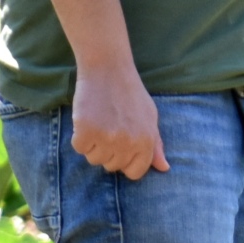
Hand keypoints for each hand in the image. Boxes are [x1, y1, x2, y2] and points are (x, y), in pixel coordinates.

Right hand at [71, 63, 166, 178]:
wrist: (108, 69)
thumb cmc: (130, 93)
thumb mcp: (150, 117)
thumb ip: (156, 145)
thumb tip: (164, 168)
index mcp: (147, 141)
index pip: (134, 172)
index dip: (125, 161)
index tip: (121, 147)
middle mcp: (128, 143)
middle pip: (112, 166)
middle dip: (108, 151)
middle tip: (109, 126)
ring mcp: (107, 138)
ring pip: (94, 159)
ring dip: (93, 144)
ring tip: (99, 121)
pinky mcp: (86, 131)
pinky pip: (79, 148)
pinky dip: (79, 137)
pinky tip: (87, 119)